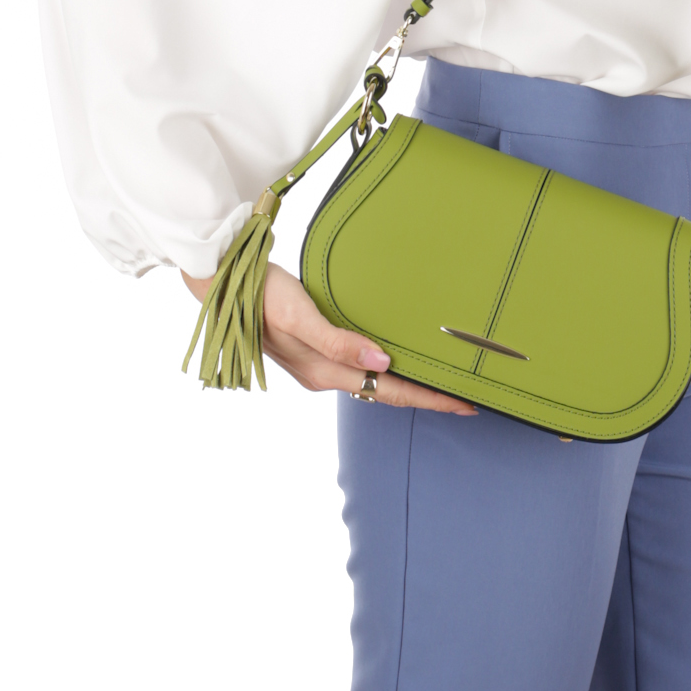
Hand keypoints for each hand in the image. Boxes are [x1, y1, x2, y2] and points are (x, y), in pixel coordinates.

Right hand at [182, 264, 477, 414]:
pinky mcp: (314, 351)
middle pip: (387, 393)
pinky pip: (359, 367)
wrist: (225, 286)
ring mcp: (318, 365)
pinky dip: (386, 369)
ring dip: (408, 385)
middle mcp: (324, 375)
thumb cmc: (262, 296)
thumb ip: (339, 342)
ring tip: (440, 381)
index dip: (430, 399)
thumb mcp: (301, 316)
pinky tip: (397, 359)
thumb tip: (383, 363)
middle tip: (465, 396)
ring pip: (374, 383)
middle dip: (427, 397)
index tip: (465, 405)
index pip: (391, 392)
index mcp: (324, 373)